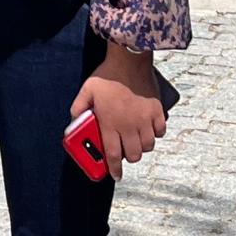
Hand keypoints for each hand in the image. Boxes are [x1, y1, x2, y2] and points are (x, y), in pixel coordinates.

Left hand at [70, 45, 166, 180]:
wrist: (129, 60)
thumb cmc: (106, 75)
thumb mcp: (86, 90)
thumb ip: (79, 107)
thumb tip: (74, 120)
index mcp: (110, 122)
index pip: (112, 154)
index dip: (114, 169)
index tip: (115, 175)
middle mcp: (129, 125)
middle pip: (134, 155)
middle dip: (128, 157)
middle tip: (124, 150)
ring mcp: (145, 119)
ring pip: (148, 146)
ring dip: (141, 146)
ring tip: (134, 138)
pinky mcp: (157, 112)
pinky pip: (160, 131)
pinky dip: (155, 133)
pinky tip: (148, 127)